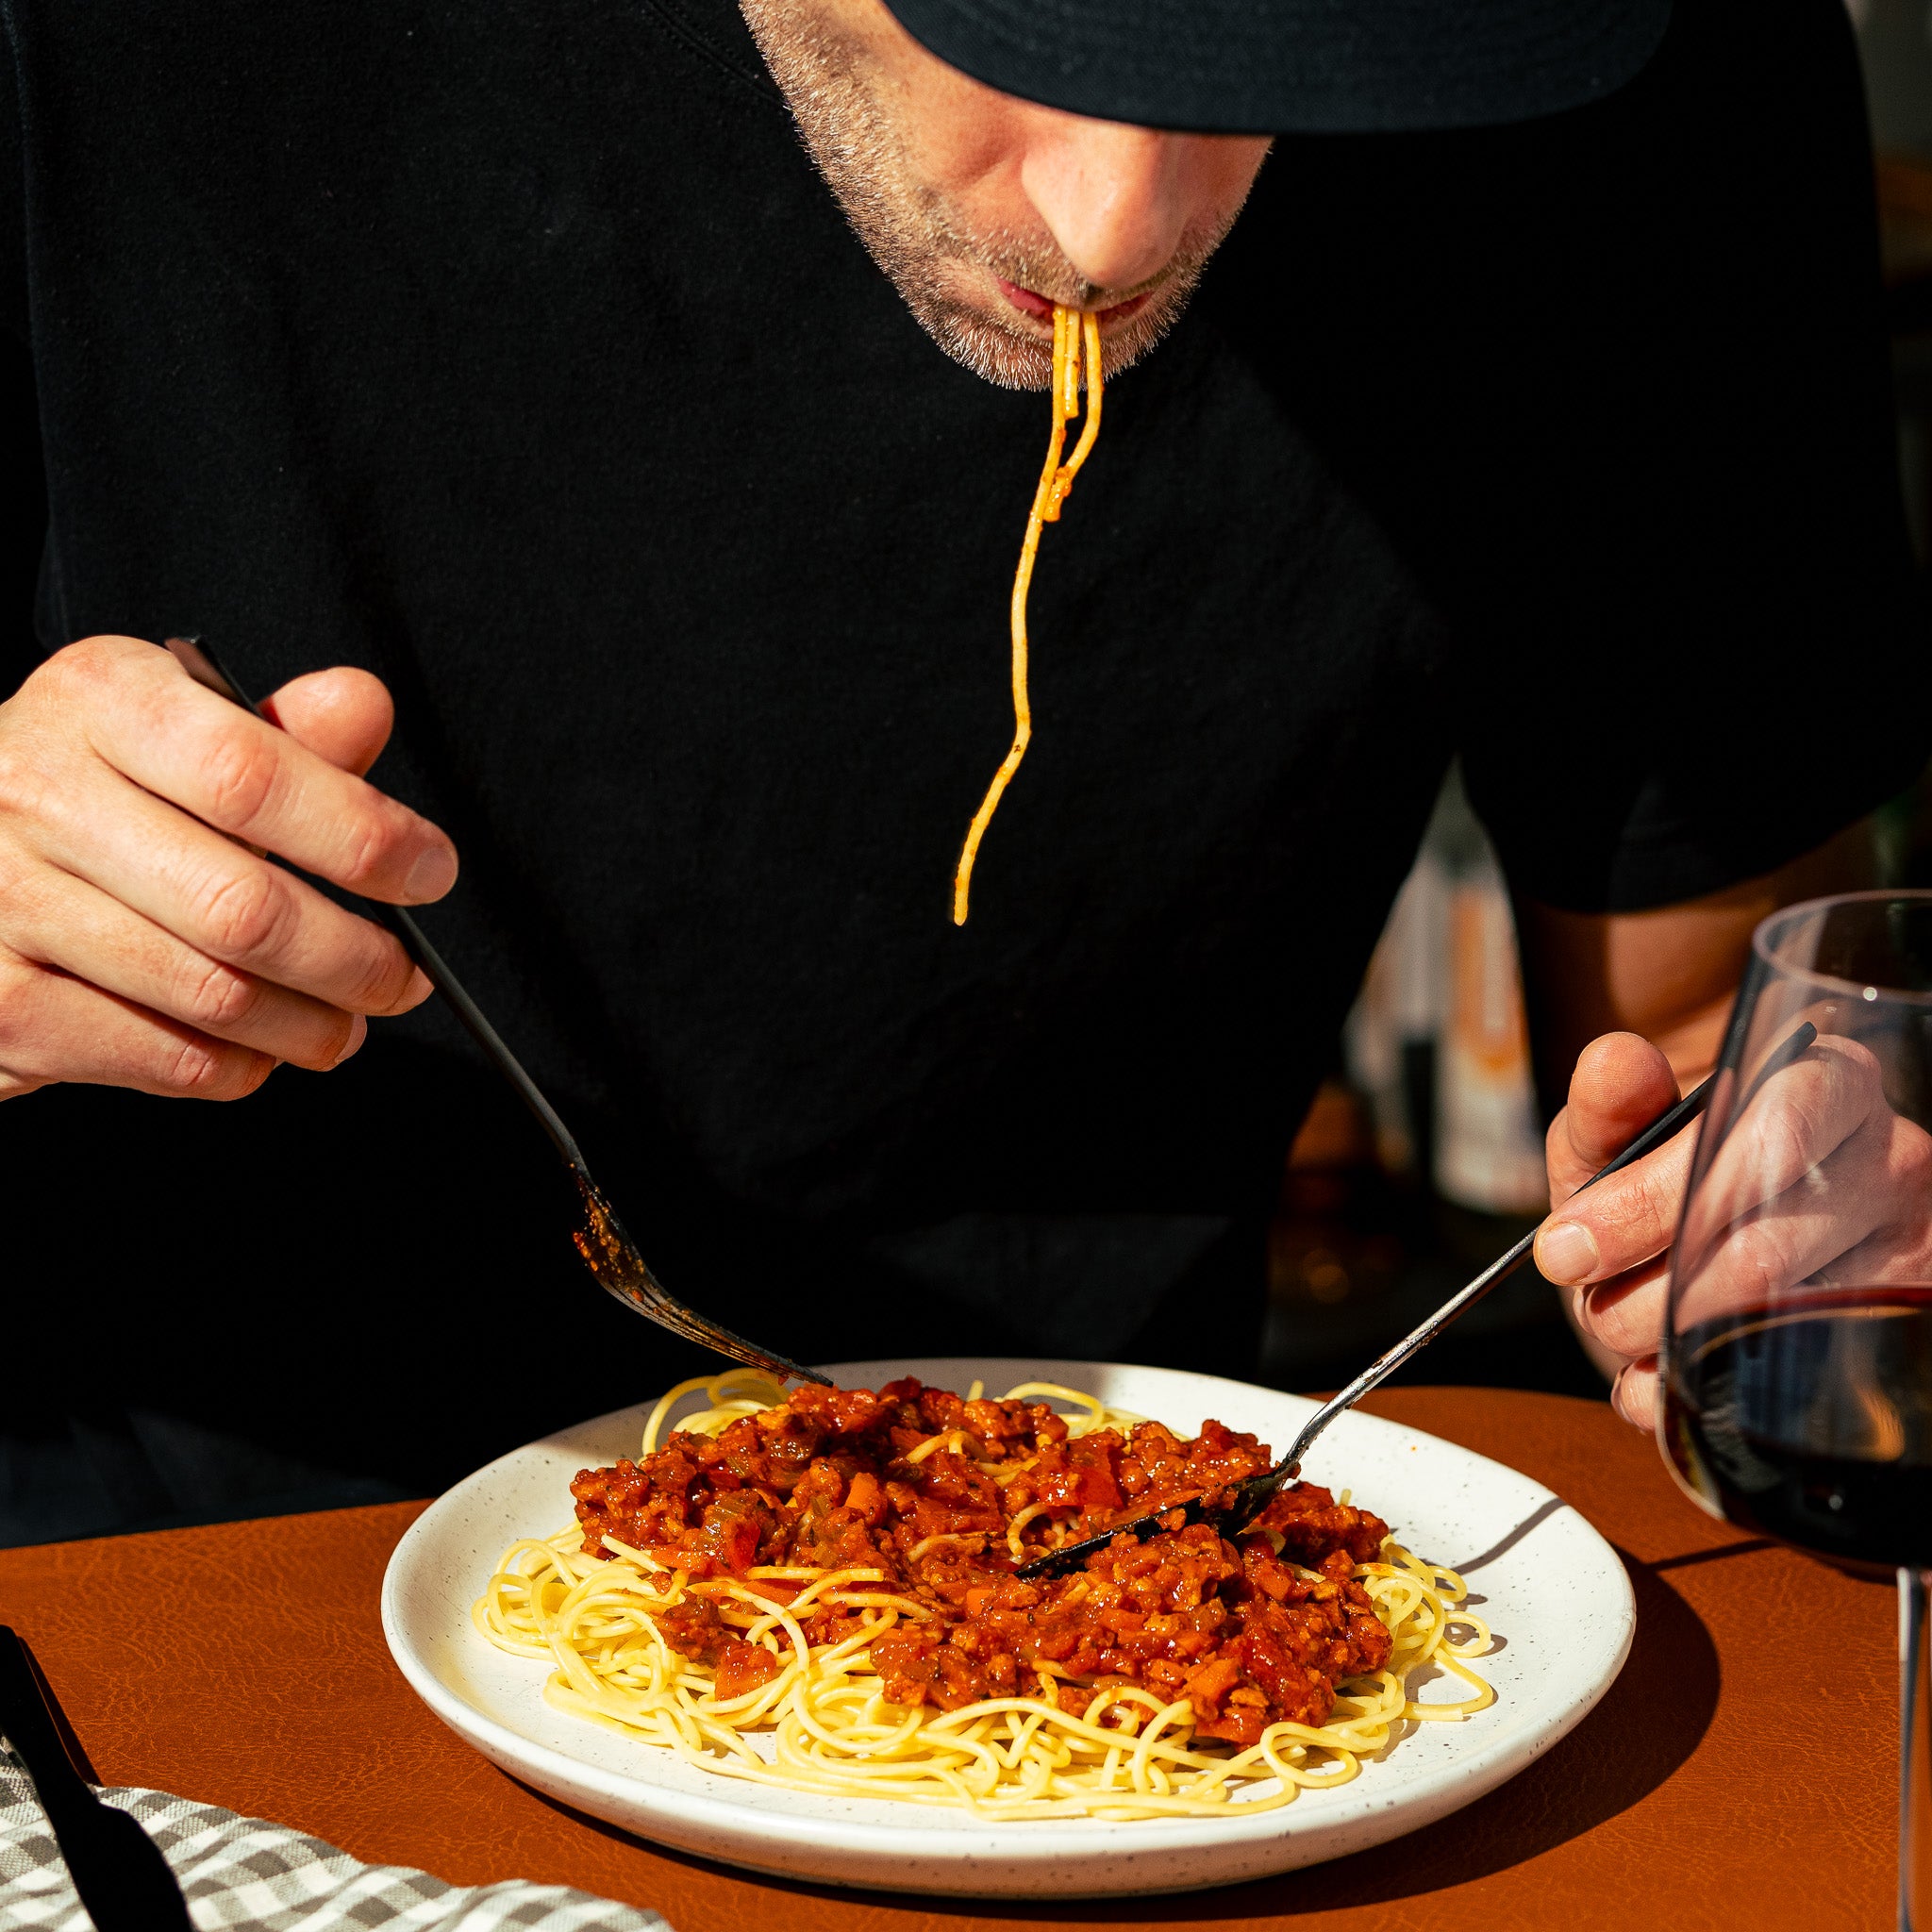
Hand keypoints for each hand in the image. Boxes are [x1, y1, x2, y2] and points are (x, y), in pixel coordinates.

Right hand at [0, 634, 455, 1099]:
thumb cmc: (91, 792)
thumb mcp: (177, 731)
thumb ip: (280, 734)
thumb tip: (361, 705)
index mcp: (100, 701)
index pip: (253, 776)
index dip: (362, 837)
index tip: (428, 873)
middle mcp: (36, 791)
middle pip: (243, 907)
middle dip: (356, 960)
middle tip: (403, 979)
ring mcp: (5, 902)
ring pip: (215, 994)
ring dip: (310, 1026)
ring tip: (345, 1023)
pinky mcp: (2, 1005)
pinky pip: (165, 1056)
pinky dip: (239, 1067)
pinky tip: (260, 1049)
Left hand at [1536, 1029, 1931, 1429]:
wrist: (1712, 1235)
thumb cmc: (1664, 1174)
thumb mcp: (1621, 1134)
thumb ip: (1609, 1103)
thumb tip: (1613, 1061)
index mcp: (1826, 1080)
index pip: (1760, 1140)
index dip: (1649, 1204)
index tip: (1566, 1249)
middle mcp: (1892, 1159)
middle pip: (1761, 1248)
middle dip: (1643, 1293)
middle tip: (1587, 1304)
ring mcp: (1913, 1251)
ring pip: (1779, 1323)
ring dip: (1667, 1343)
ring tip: (1621, 1329)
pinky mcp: (1907, 1333)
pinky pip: (1798, 1387)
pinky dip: (1700, 1397)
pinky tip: (1654, 1382)